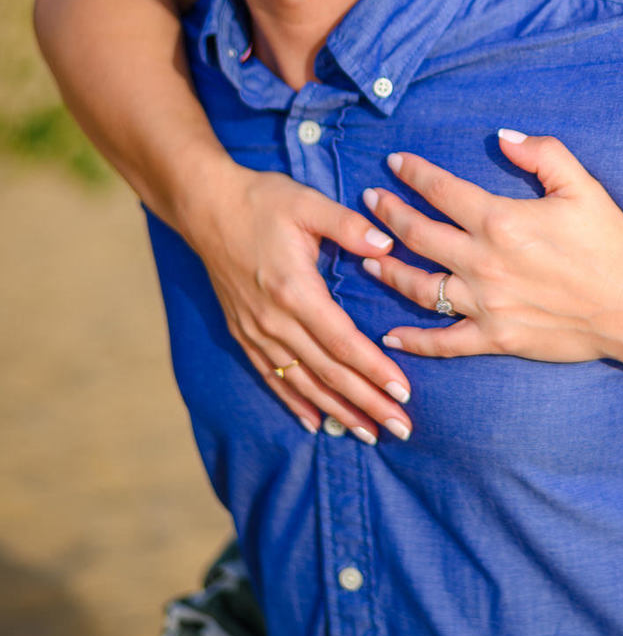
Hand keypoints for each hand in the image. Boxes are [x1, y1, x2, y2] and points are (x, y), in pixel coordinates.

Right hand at [183, 161, 413, 442]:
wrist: (205, 206)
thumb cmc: (262, 201)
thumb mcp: (309, 203)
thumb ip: (349, 226)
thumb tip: (386, 245)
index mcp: (296, 291)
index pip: (343, 342)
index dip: (374, 370)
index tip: (403, 393)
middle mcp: (275, 320)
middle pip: (328, 372)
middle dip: (366, 403)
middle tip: (400, 428)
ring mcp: (256, 331)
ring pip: (302, 382)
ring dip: (337, 410)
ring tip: (368, 434)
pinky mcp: (243, 333)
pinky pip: (272, 377)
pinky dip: (296, 402)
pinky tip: (316, 423)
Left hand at [361, 131, 622, 365]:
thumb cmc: (611, 244)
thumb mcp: (582, 186)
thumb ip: (542, 153)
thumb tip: (503, 136)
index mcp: (500, 220)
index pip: (441, 190)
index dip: (414, 173)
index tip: (394, 162)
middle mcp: (482, 262)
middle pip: (417, 234)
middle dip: (387, 213)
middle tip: (368, 200)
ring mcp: (484, 304)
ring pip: (418, 286)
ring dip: (387, 271)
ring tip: (367, 259)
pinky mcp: (494, 338)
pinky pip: (443, 341)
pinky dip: (414, 339)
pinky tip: (391, 334)